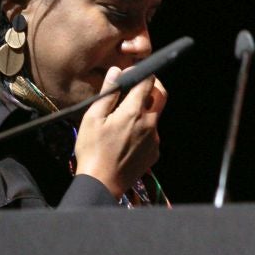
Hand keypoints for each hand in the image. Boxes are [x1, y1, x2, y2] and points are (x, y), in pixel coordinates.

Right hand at [74, 66, 165, 196]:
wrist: (102, 183)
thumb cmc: (93, 150)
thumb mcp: (93, 118)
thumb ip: (108, 93)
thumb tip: (117, 71)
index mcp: (133, 112)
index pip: (148, 82)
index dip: (142, 73)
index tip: (133, 73)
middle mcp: (150, 124)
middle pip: (161, 96)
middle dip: (153, 87)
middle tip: (138, 86)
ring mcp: (154, 139)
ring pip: (156, 116)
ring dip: (145, 110)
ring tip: (124, 117)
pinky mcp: (154, 152)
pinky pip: (152, 134)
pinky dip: (143, 129)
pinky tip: (126, 137)